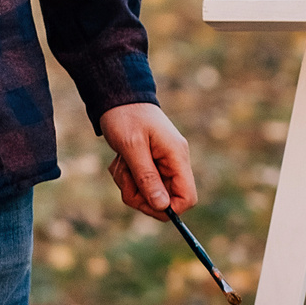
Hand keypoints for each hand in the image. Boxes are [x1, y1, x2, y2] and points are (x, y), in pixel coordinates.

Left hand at [100, 102, 196, 217]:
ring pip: (149, 194)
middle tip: (125, 178)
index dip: (167, 208)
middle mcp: (174, 162)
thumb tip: (163, 206)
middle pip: (165, 200)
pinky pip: (141, 185)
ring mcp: (163, 164)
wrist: (118, 96)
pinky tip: (121, 161)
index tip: (144, 201)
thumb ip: (147, 177)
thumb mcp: (132, 148)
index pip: (187, 198)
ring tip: (121, 164)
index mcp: (176, 157)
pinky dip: (127, 178)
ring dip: (130, 186)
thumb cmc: (126, 117)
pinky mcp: (151, 164)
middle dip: (141, 196)